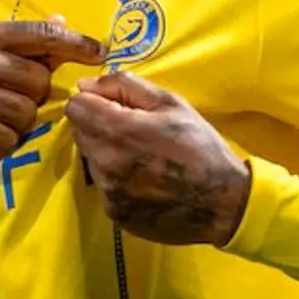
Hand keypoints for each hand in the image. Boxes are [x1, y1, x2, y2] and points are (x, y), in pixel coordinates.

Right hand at [0, 19, 104, 163]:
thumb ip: (11, 38)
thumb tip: (60, 21)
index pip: (42, 34)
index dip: (76, 43)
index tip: (100, 51)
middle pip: (40, 80)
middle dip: (31, 94)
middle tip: (3, 99)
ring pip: (28, 112)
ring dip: (16, 122)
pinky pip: (10, 138)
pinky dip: (0, 142)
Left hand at [66, 71, 251, 245]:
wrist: (223, 202)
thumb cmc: (200, 146)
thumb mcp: (170, 103)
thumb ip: (124, 86)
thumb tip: (86, 86)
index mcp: (118, 131)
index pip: (75, 107)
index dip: (93, 101)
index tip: (113, 105)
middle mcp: (105, 163)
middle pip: (79, 133)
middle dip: (99, 125)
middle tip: (133, 130)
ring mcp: (108, 192)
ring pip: (90, 160)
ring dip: (107, 152)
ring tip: (142, 156)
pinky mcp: (114, 213)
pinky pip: (103, 186)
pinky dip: (116, 178)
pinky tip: (144, 179)